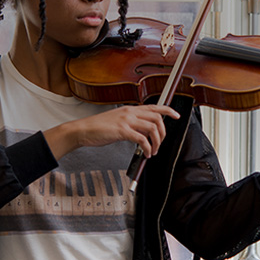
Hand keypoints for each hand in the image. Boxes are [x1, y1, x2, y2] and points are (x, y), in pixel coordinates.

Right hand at [44, 104, 179, 159]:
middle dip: (163, 132)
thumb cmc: (98, 128)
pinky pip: (142, 139)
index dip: (168, 110)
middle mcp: (130, 112)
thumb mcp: (117, 121)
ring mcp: (126, 120)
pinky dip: (147, 148)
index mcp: (130, 109)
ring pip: (152, 128)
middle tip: (160, 143)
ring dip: (156, 142)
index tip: (176, 115)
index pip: (154, 106)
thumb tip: (143, 134)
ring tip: (152, 151)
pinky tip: (145, 153)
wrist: (82, 130)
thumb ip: (131, 124)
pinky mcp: (122, 131)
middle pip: (157, 118)